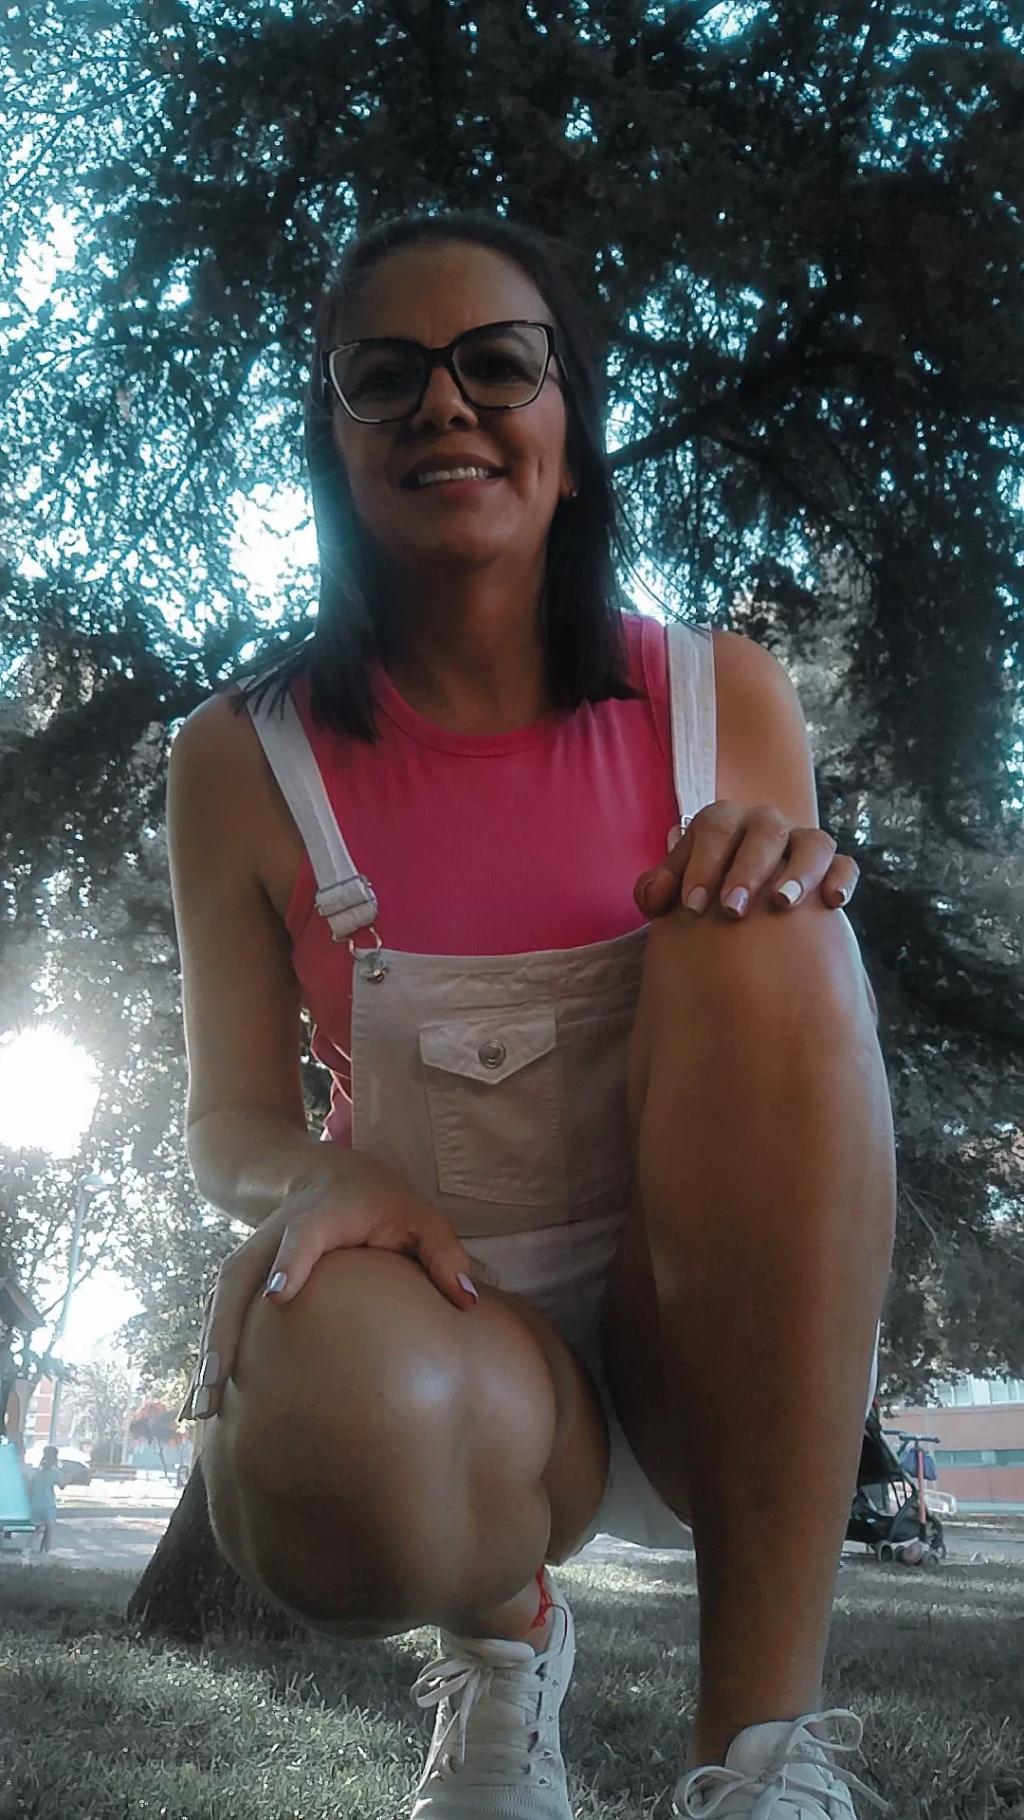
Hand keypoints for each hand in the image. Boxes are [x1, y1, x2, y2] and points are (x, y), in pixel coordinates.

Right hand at [180, 1156, 480, 1421]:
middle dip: (224, 1328)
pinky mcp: (243, 1275)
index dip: (291, 1263)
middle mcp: (276, 1234)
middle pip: (239, 1276)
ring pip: (221, 1299)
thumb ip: (444, 1255)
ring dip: (208, 1351)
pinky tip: (205, 1399)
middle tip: (217, 1381)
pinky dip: (210, 1352)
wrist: (318, 1171)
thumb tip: (469, 1302)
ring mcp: (254, 1253)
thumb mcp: (419, 1214)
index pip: (303, 1236)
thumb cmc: (379, 1199)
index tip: (279, 1298)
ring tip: (201, 1409)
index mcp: (323, 1215)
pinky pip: (221, 1312)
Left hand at [634, 800, 857, 920]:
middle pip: (763, 832)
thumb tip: (658, 895)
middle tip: (732, 910)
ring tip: (782, 903)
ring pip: (812, 842)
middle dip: (747, 870)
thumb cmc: (701, 895)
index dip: (703, 864)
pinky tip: (833, 903)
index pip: (715, 828)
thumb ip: (655, 891)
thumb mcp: (674, 892)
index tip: (694, 906)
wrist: (737, 911)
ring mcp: (801, 842)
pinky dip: (842, 878)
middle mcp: (765, 824)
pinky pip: (845, 864)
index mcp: (724, 822)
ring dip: (799, 871)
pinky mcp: (831, 866)